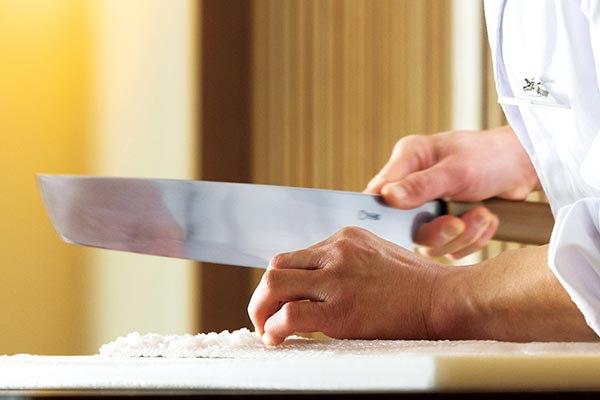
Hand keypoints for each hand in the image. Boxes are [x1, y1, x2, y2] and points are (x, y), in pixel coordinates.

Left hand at [247, 227, 448, 344]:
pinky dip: (275, 329)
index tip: (281, 302)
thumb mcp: (378, 254)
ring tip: (267, 330)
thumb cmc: (418, 284)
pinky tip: (278, 339)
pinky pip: (290, 316)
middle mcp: (336, 252)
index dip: (282, 282)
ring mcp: (338, 279)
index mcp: (345, 238)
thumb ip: (348, 262)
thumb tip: (320, 283)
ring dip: (262, 310)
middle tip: (264, 316)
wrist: (445, 299)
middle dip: (263, 294)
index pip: (295, 256)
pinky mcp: (341, 310)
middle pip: (276, 266)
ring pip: (273, 284)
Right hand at [365, 126, 539, 258]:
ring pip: (431, 243)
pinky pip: (452, 248)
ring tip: (483, 215)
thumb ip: (420, 185)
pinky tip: (487, 219)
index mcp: (407, 162)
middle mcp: (414, 186)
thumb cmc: (492, 156)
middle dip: (439, 230)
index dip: (385, 214)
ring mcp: (432, 208)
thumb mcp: (456, 169)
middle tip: (458, 223)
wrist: (528, 166)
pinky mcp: (449, 224)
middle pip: (406, 227)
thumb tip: (387, 197)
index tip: (404, 224)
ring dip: (463, 235)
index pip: (378, 193)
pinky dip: (473, 239)